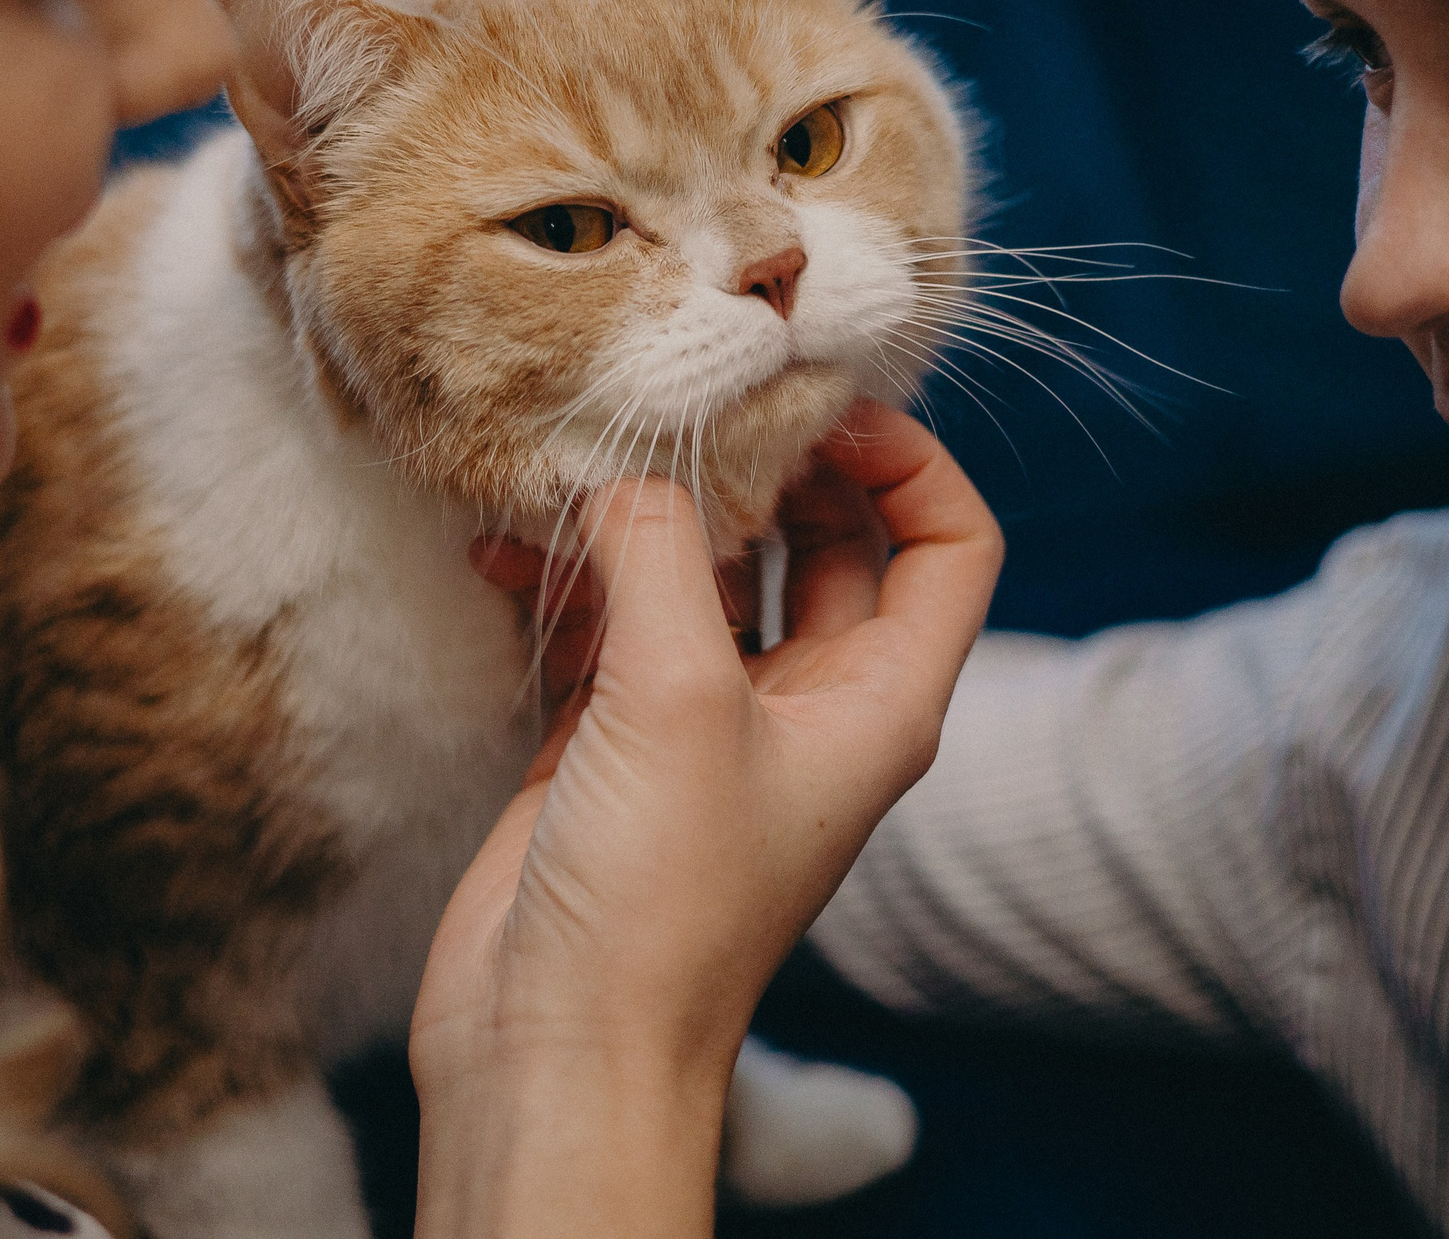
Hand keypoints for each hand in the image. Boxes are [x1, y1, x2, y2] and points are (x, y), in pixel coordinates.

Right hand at [412, 401, 1001, 1237]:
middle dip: (758, 466)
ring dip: (642, 517)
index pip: (948, 543)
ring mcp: (708, 721)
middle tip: (683, 403)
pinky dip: (565, 574)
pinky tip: (500, 545)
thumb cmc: (659, 898)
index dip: (905, 457)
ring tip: (571, 467)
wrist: (554, 1046)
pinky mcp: (612, 740)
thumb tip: (622, 465)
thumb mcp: (679, 697)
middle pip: (820, 539)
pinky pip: (606, 621)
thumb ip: (659, 554)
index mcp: (877, 698)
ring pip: (701, 573)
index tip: (815, 401)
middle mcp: (808, 703)